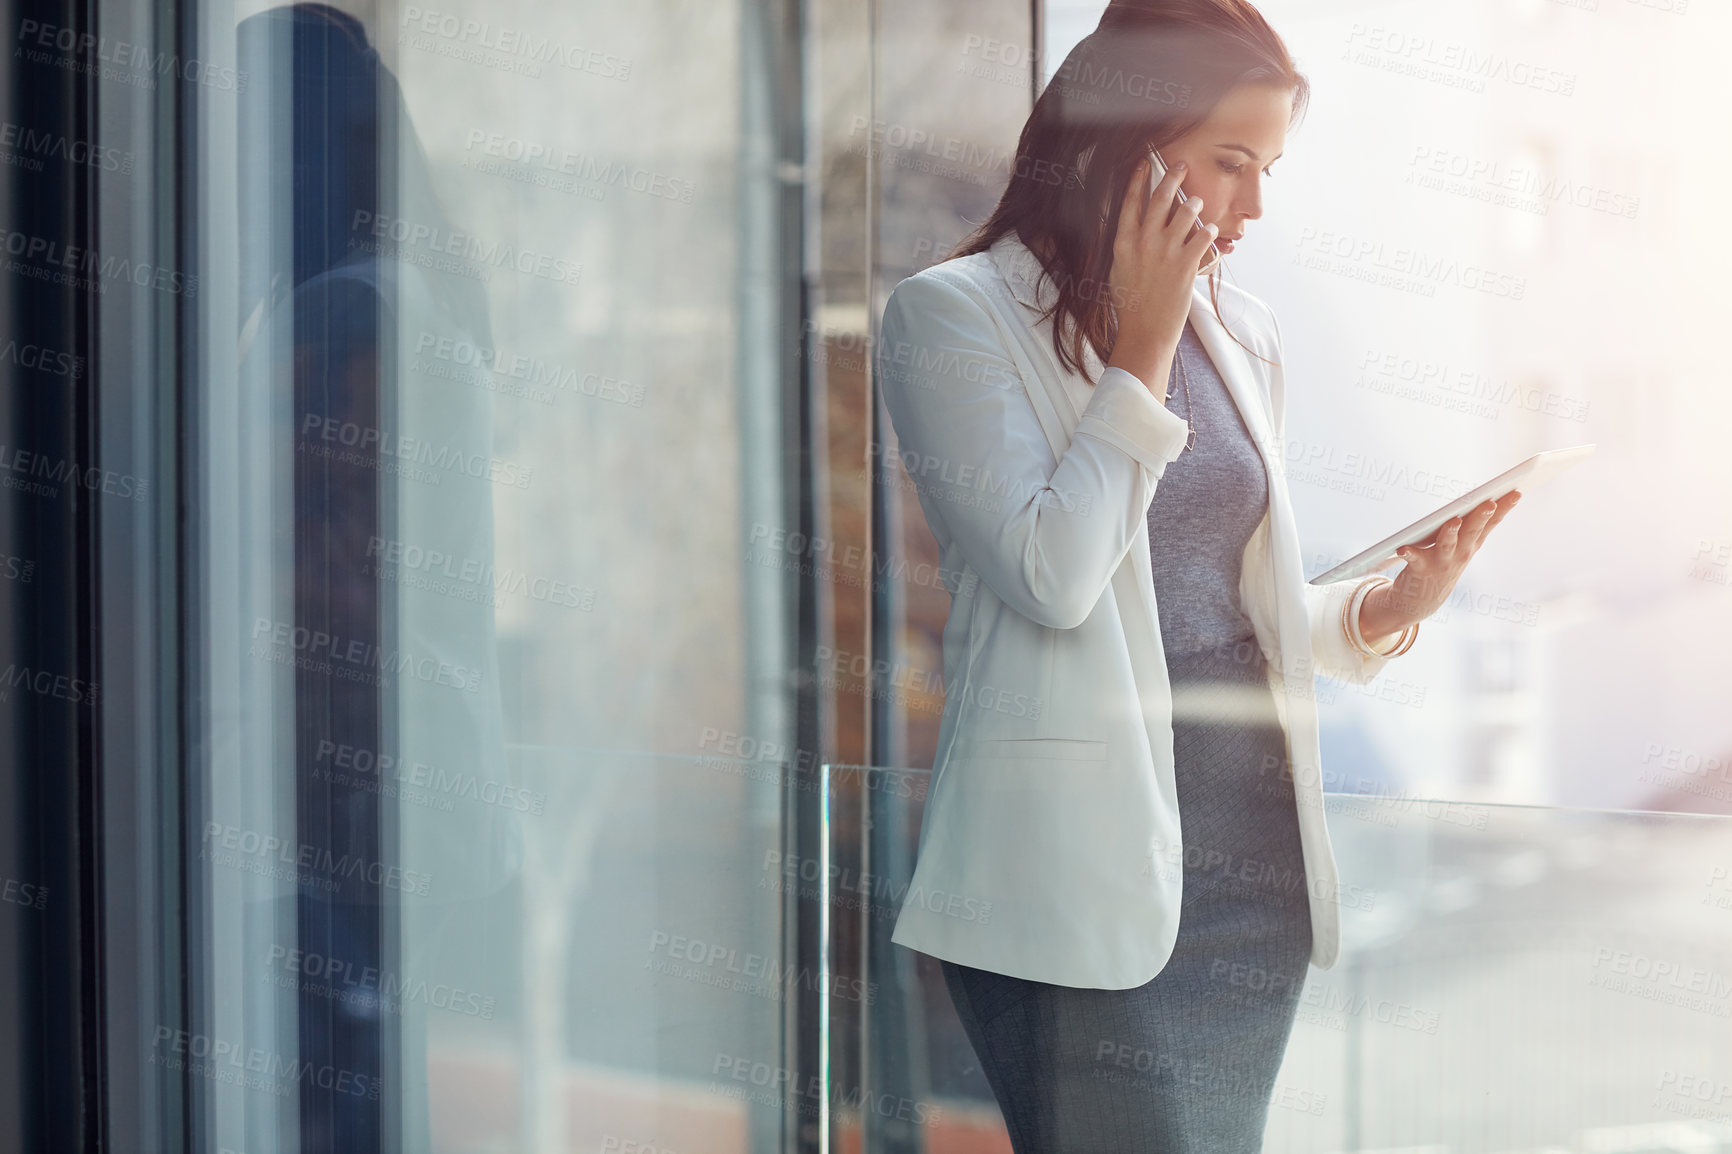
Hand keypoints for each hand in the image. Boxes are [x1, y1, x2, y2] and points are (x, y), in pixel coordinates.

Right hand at [1103, 157, 1217, 392]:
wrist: (1145, 332)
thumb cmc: (1130, 305)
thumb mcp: (1118, 271)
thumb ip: (1126, 247)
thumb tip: (1133, 228)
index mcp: (1123, 243)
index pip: (1130, 202)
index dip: (1138, 179)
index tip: (1145, 163)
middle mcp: (1144, 243)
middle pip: (1160, 198)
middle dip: (1172, 176)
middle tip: (1181, 164)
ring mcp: (1166, 252)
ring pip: (1186, 211)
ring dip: (1194, 203)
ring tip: (1196, 203)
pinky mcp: (1186, 264)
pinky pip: (1204, 235)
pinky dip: (1208, 230)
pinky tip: (1209, 230)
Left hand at [1358, 491, 1523, 643]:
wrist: (1422, 601)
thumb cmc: (1442, 564)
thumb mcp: (1462, 546)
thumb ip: (1472, 524)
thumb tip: (1489, 500)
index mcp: (1471, 543)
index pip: (1490, 523)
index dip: (1504, 508)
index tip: (1516, 492)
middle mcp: (1460, 553)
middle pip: (1472, 531)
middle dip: (1481, 516)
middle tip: (1490, 503)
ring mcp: (1441, 562)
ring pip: (1448, 544)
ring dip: (1451, 532)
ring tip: (1453, 521)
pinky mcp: (1420, 569)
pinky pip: (1414, 559)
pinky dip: (1409, 553)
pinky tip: (1403, 549)